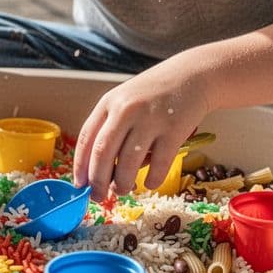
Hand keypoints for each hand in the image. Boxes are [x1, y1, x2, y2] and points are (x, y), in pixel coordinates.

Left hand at [72, 60, 209, 198]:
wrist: (192, 76)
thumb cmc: (154, 95)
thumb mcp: (125, 101)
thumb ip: (111, 129)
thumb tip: (98, 171)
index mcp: (109, 102)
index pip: (86, 139)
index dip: (80, 166)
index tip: (80, 185)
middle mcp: (127, 109)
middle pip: (102, 153)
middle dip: (97, 181)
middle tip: (98, 197)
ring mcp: (151, 119)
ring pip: (128, 163)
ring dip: (123, 184)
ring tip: (123, 189)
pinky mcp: (174, 130)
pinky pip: (158, 164)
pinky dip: (151, 180)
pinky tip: (150, 183)